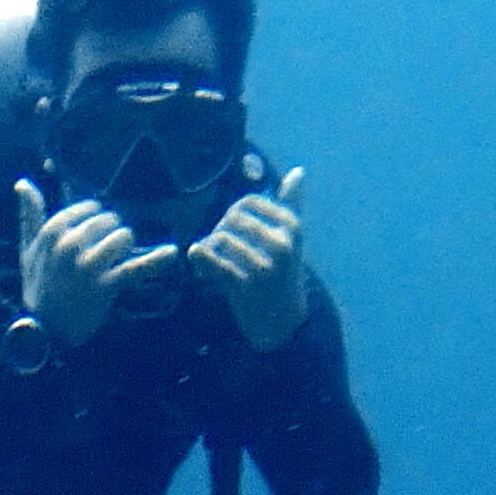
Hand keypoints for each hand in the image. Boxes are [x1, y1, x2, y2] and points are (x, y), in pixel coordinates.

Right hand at [16, 179, 180, 348]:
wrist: (45, 331)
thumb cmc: (38, 286)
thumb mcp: (28, 249)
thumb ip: (29, 214)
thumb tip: (22, 182)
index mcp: (52, 232)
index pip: (86, 209)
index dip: (94, 218)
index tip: (94, 231)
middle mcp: (70, 245)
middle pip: (107, 221)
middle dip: (110, 232)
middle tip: (103, 252)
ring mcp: (88, 266)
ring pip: (123, 237)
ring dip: (125, 245)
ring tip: (116, 258)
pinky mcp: (106, 286)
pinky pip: (136, 267)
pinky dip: (155, 260)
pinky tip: (172, 252)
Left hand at [187, 165, 308, 351]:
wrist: (284, 322)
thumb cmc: (283, 275)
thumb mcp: (291, 239)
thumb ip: (291, 205)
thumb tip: (299, 171)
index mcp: (291, 226)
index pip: (248, 203)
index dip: (231, 214)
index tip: (228, 232)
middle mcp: (282, 244)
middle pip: (232, 219)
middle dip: (217, 232)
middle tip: (215, 250)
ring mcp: (265, 266)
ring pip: (220, 239)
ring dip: (207, 250)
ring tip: (209, 263)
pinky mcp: (247, 286)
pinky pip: (214, 262)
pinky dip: (199, 258)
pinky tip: (196, 260)